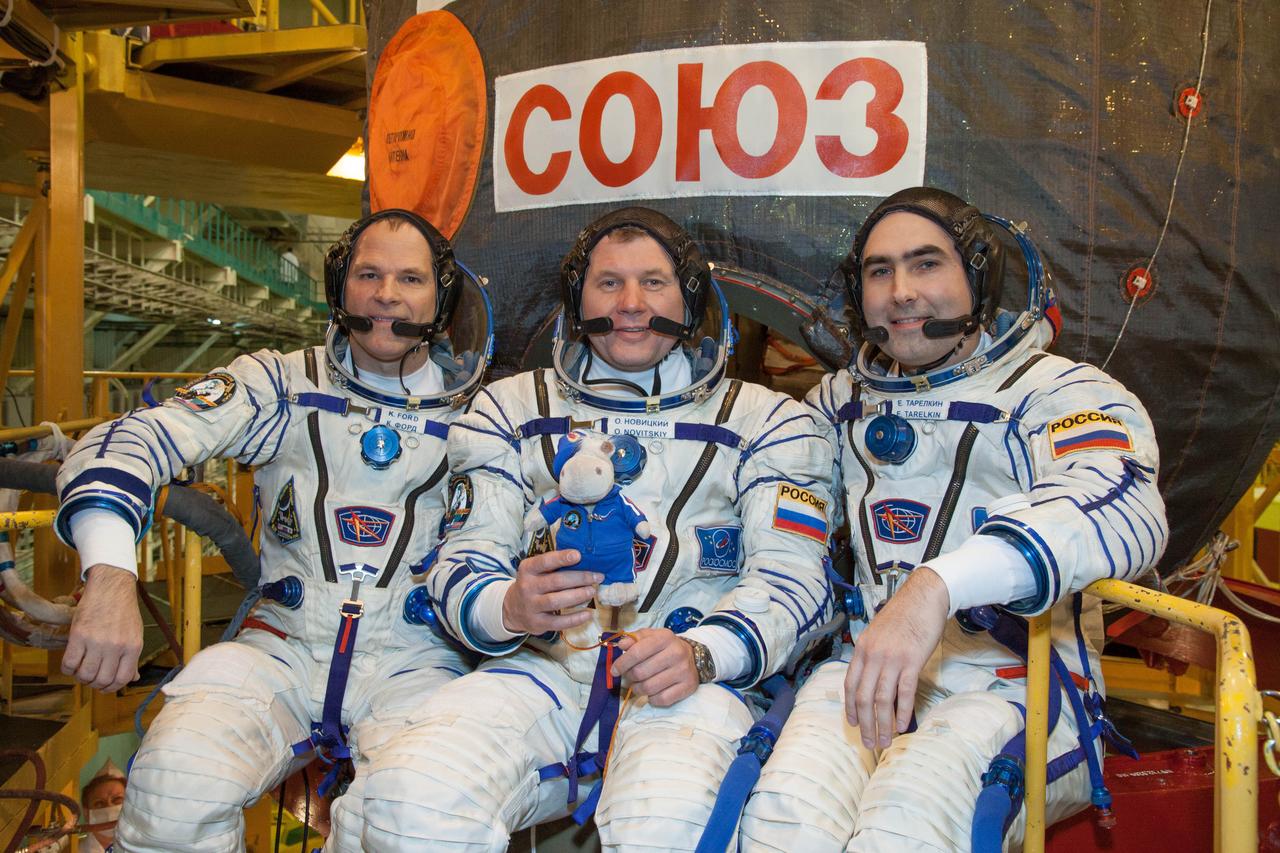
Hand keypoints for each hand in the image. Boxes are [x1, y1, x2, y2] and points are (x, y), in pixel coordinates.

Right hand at [62, 564, 142, 691]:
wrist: (111, 587)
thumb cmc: (123, 611)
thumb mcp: (135, 634)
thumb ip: (132, 657)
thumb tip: (133, 678)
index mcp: (132, 647)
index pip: (122, 680)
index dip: (111, 687)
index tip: (104, 685)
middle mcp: (116, 646)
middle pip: (102, 680)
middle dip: (94, 684)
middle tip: (90, 677)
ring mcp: (97, 641)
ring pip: (85, 675)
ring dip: (80, 677)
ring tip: (81, 669)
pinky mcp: (78, 635)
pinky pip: (69, 663)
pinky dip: (68, 669)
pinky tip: (71, 663)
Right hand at [501, 549, 600, 634]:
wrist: (513, 609)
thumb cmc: (534, 584)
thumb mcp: (536, 571)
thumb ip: (554, 565)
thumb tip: (585, 560)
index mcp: (527, 569)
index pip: (544, 561)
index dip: (561, 558)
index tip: (578, 555)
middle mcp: (527, 587)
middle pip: (556, 581)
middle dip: (579, 578)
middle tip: (597, 577)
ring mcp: (531, 606)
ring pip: (556, 601)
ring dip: (578, 596)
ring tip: (592, 591)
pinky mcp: (537, 623)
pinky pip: (558, 622)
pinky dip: (575, 619)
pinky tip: (588, 614)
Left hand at [612, 628, 698, 706]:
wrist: (692, 657)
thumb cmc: (665, 647)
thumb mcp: (650, 637)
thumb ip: (634, 639)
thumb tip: (621, 645)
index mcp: (665, 638)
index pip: (637, 652)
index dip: (622, 663)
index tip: (614, 670)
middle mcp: (676, 653)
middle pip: (641, 672)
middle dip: (629, 677)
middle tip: (628, 677)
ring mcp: (683, 671)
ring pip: (649, 688)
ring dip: (638, 689)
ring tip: (638, 685)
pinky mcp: (688, 687)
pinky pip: (662, 699)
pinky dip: (652, 698)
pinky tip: (652, 692)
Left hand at [844, 566, 948, 748]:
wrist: (924, 596)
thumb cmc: (903, 614)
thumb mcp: (877, 632)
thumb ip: (871, 653)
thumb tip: (869, 676)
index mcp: (862, 649)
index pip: (850, 685)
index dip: (850, 708)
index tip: (852, 724)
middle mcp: (873, 655)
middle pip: (863, 697)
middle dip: (864, 724)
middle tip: (869, 743)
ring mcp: (892, 659)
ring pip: (882, 699)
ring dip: (882, 724)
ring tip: (884, 741)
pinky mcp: (912, 661)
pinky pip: (903, 693)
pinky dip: (901, 712)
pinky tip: (900, 726)